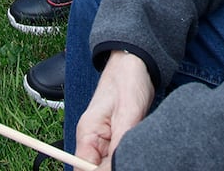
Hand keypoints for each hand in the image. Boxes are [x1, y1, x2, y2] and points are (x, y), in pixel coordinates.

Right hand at [75, 52, 154, 167]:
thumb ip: (120, 145)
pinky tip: (139, 152)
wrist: (135, 62)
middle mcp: (92, 141)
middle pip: (97, 170)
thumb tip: (117, 168)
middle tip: (134, 161)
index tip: (121, 168)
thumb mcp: (128, 114)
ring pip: (110, 165)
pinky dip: (129, 157)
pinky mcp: (117, 139)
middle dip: (114, 168)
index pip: (83, 170)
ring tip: (138, 154)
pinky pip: (119, 156)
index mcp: (87, 134)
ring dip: (123, 162)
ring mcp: (105, 141)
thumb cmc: (128, 80)